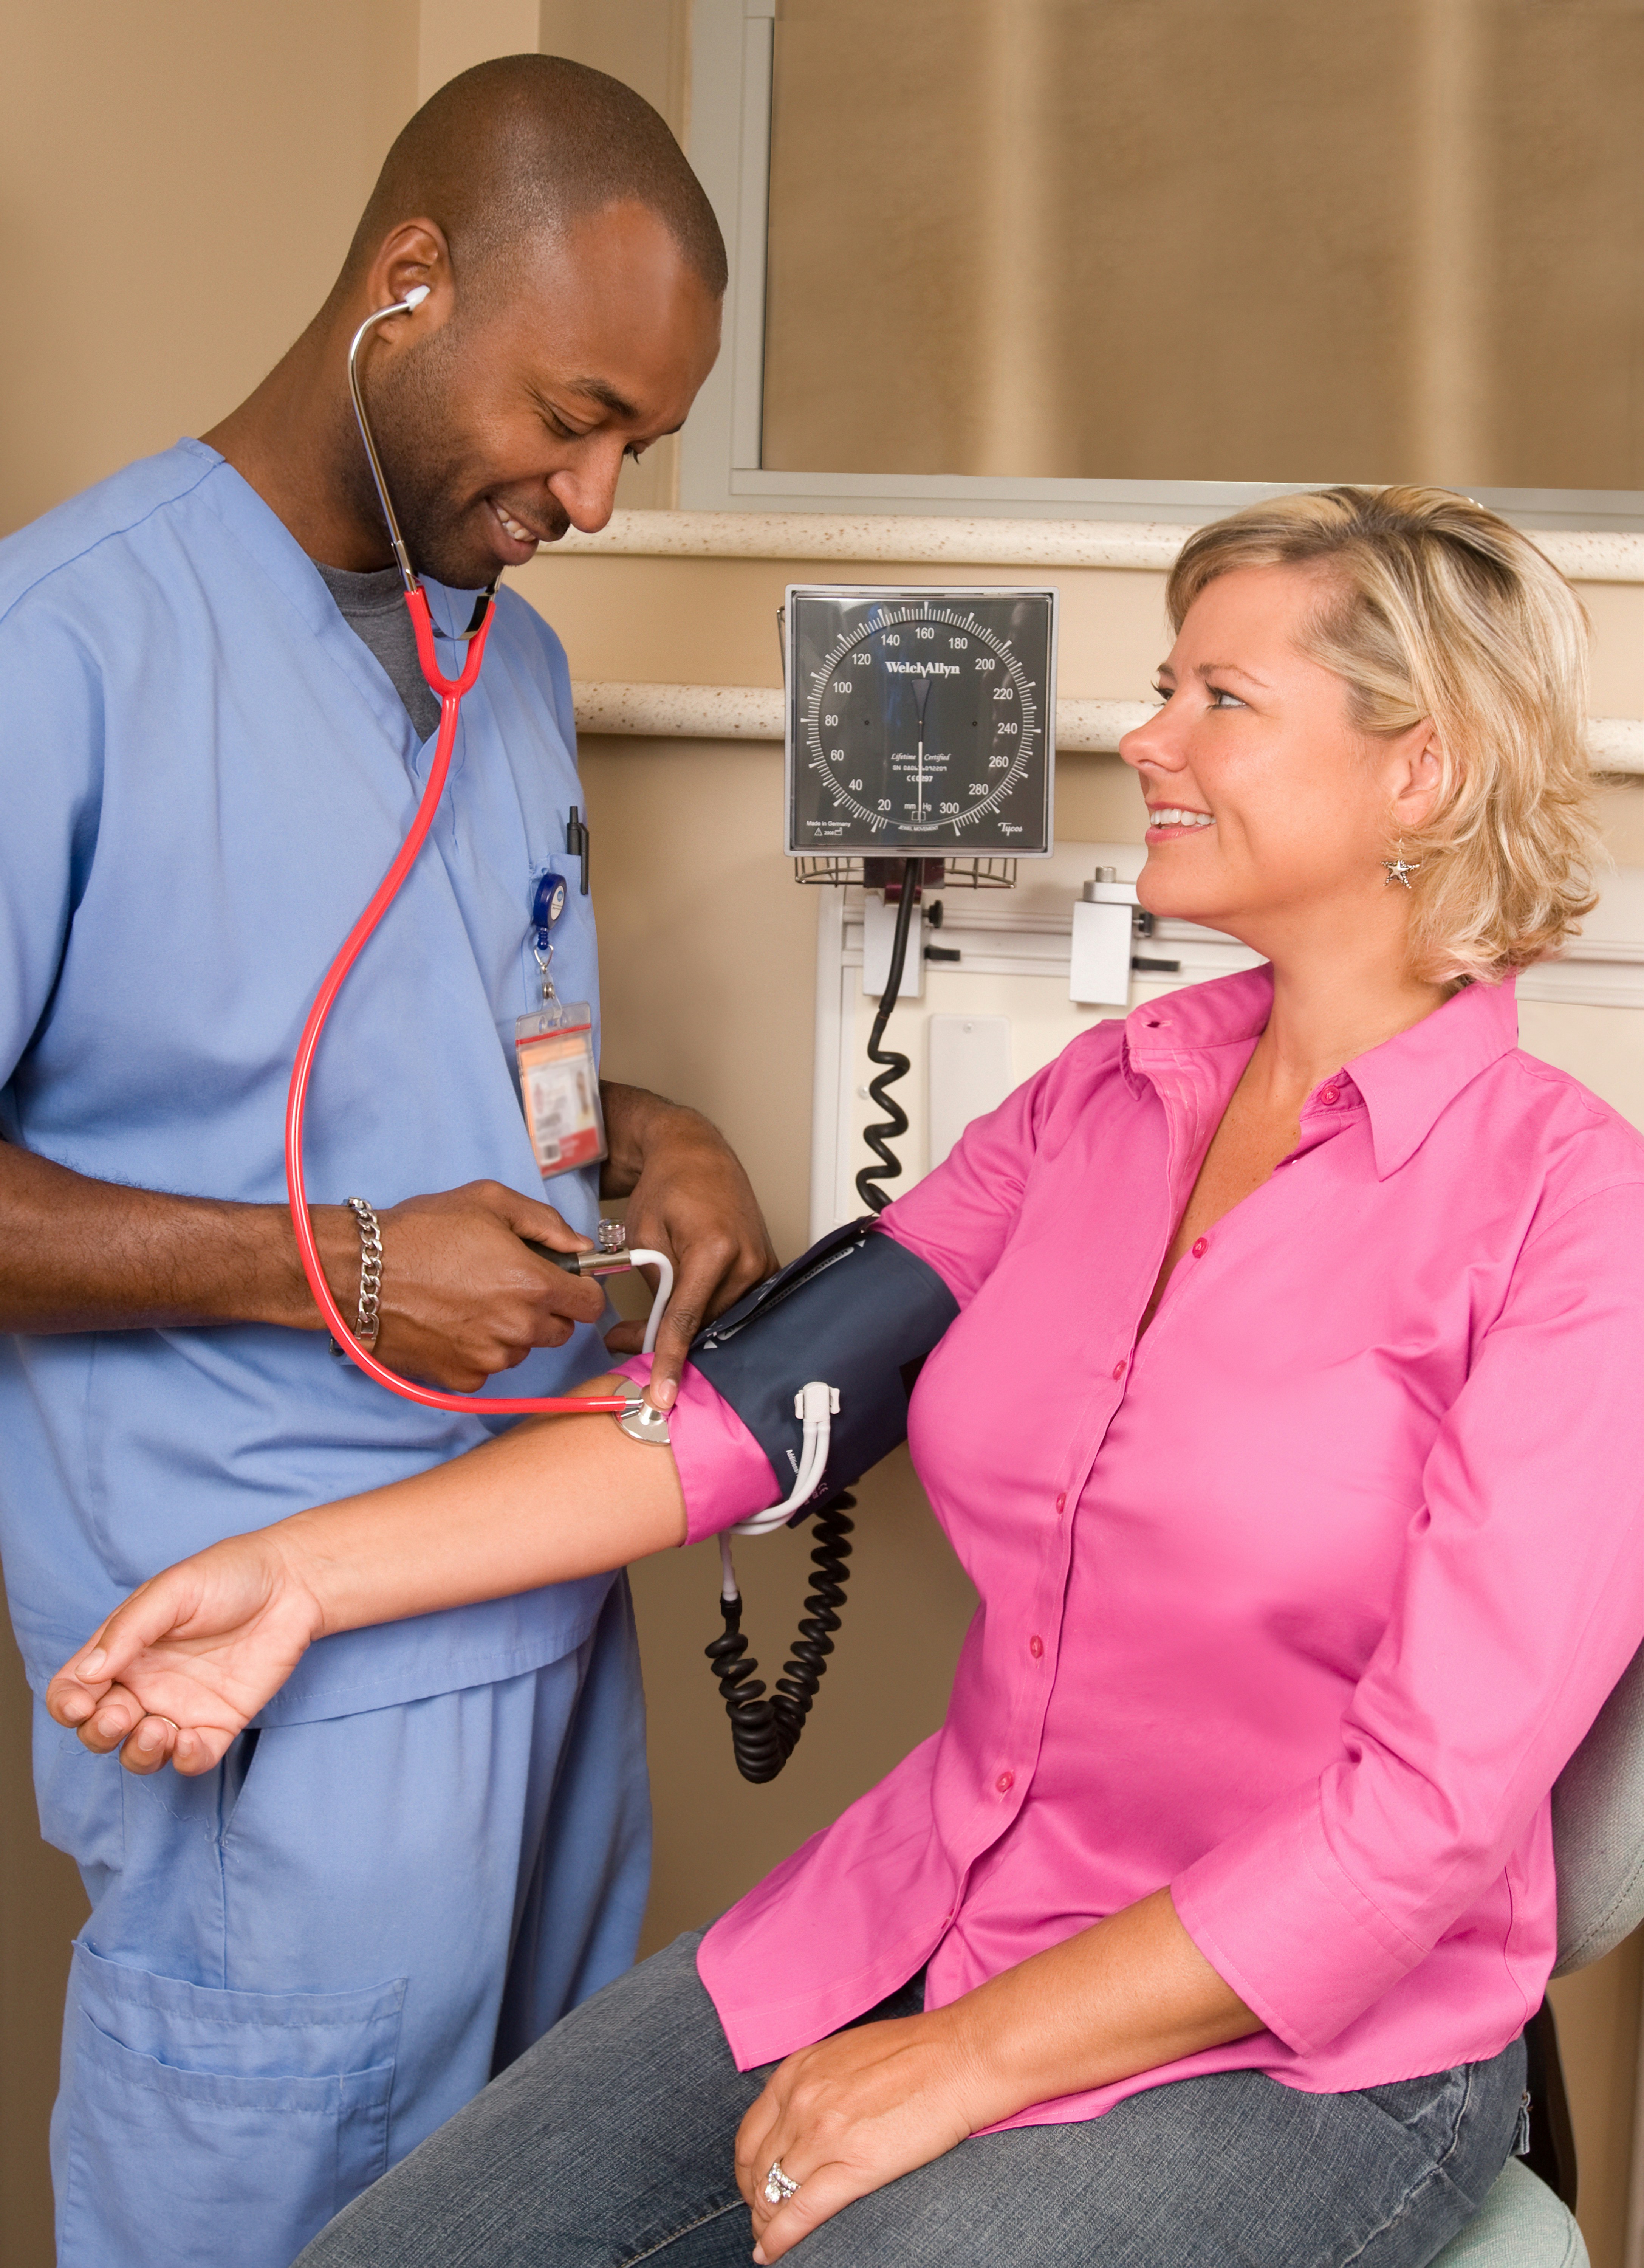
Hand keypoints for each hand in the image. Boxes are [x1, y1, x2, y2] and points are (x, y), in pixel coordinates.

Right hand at [45, 1531, 325, 1776]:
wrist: (291, 1584)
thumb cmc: (228, 1576)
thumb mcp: (172, 1591)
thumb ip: (128, 1631)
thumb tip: (86, 1674)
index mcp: (122, 1651)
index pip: (74, 1690)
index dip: (67, 1705)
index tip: (81, 1704)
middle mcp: (145, 1685)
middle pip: (100, 1729)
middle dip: (100, 1733)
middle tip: (122, 1716)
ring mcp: (181, 1707)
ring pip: (140, 1753)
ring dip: (138, 1753)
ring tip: (158, 1730)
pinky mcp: (218, 1723)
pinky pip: (192, 1759)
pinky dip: (184, 1760)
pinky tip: (190, 1740)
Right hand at [317, 1181, 605, 1389]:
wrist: (359, 1272)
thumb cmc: (422, 1231)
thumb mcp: (490, 1201)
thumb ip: (547, 1224)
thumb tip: (581, 1247)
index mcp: (533, 1285)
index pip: (591, 1305)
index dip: (581, 1289)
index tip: (564, 1281)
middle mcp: (518, 1329)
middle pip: (559, 1331)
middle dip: (544, 1310)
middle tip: (507, 1285)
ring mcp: (489, 1358)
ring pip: (522, 1350)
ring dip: (510, 1331)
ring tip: (471, 1300)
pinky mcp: (460, 1378)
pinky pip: (487, 1368)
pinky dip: (477, 1350)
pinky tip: (452, 1322)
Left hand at [599, 1088, 777, 1401]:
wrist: (697, 1154)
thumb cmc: (667, 1187)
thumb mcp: (642, 1234)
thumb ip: (653, 1286)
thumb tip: (652, 1334)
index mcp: (715, 1248)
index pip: (687, 1319)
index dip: (670, 1361)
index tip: (660, 1396)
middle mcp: (747, 1261)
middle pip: (706, 1325)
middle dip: (667, 1342)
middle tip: (623, 1342)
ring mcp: (762, 1266)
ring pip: (721, 1321)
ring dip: (688, 1328)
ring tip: (647, 1324)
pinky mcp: (766, 1268)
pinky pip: (738, 1308)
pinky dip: (710, 1316)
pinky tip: (686, 1315)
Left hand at [734, 2011, 979, 2261]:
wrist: (961, 2058)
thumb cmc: (914, 2053)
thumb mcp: (843, 2056)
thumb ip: (814, 2085)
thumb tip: (797, 2120)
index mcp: (796, 2072)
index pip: (750, 2135)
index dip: (747, 2170)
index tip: (754, 2187)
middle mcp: (801, 2102)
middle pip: (757, 2168)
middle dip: (755, 2200)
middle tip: (763, 2218)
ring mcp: (824, 2135)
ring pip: (773, 2194)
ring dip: (766, 2223)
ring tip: (769, 2239)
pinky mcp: (853, 2166)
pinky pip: (800, 2213)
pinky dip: (779, 2240)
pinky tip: (771, 2253)